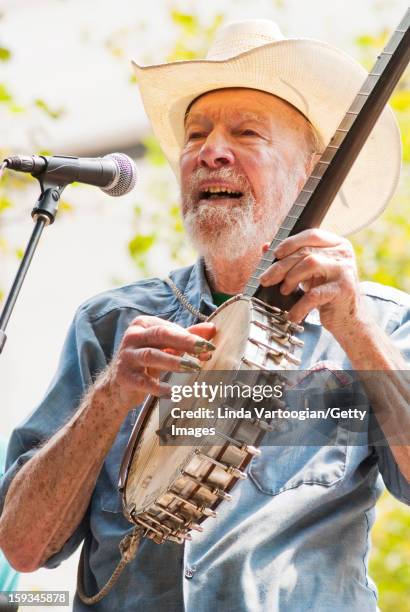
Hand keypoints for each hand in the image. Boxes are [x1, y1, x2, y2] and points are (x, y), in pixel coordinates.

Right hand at [101, 316, 215, 411]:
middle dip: (185, 342)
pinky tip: (175, 391)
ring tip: (195, 368)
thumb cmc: (147, 362)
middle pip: (161, 335)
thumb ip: (187, 337)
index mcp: (142, 324)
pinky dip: (160, 387)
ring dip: (175, 362)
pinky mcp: (124, 377)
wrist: (118, 386)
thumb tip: (212, 329)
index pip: (169, 328)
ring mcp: (126, 357)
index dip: (190, 337)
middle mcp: (132, 337)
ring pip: (152, 356)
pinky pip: (144, 382)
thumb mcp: (165, 347)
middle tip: (205, 350)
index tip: (209, 347)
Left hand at [259, 229, 367, 336]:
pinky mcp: (343, 289)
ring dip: (291, 278)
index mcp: (337, 244)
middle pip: (306, 251)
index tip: (275, 254)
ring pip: (310, 264)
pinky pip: (314, 294)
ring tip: (284, 291)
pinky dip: (299, 306)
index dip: (291, 242)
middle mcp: (343, 254)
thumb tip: (265, 247)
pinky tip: (292, 314)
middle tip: (266, 279)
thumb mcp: (309, 272)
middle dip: (281, 266)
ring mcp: (345, 270)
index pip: (311, 235)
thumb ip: (291, 258)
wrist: (347, 318)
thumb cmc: (325, 292)